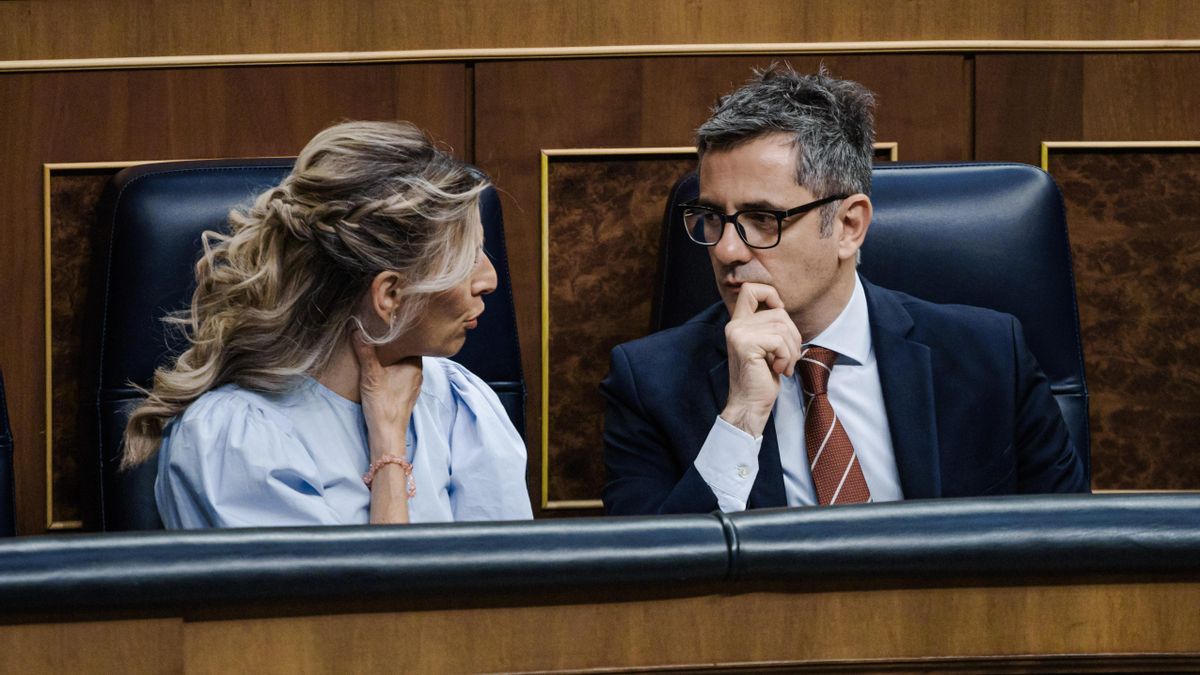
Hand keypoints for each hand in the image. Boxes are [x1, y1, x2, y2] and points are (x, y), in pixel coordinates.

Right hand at [351, 328, 422, 460]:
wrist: (388, 433)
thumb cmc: (383, 404)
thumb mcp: (371, 374)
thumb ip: (365, 351)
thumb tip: (357, 329)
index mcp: (415, 363)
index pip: (411, 340)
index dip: (400, 331)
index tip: (388, 322)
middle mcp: (418, 372)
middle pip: (406, 351)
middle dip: (393, 343)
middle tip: (378, 331)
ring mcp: (413, 383)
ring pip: (402, 363)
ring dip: (391, 356)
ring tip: (377, 347)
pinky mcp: (406, 392)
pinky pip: (400, 374)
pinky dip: (391, 368)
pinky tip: (380, 367)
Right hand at [720, 283, 801, 436]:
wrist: (750, 405)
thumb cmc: (762, 378)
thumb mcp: (767, 346)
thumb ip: (770, 326)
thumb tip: (783, 309)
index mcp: (738, 323)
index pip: (751, 289)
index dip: (771, 295)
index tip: (779, 315)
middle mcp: (735, 325)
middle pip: (779, 312)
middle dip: (793, 336)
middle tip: (787, 358)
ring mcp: (739, 334)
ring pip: (783, 327)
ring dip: (791, 350)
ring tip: (783, 366)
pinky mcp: (746, 345)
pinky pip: (780, 341)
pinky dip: (786, 357)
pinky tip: (778, 370)